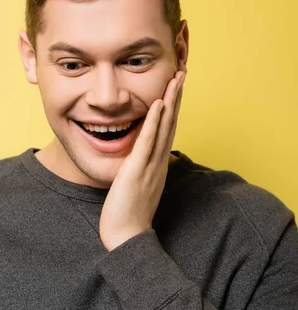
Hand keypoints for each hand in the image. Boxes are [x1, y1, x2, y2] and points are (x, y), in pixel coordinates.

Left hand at [99, 71, 184, 250]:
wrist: (126, 237)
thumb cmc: (129, 214)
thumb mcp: (138, 187)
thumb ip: (142, 171)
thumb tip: (144, 161)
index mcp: (157, 164)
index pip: (167, 129)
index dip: (173, 106)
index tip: (176, 86)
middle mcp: (158, 162)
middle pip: (171, 123)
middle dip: (177, 96)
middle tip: (182, 71)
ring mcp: (150, 166)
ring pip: (164, 128)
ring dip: (171, 101)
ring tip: (176, 78)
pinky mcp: (137, 171)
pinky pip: (147, 142)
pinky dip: (154, 122)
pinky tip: (159, 104)